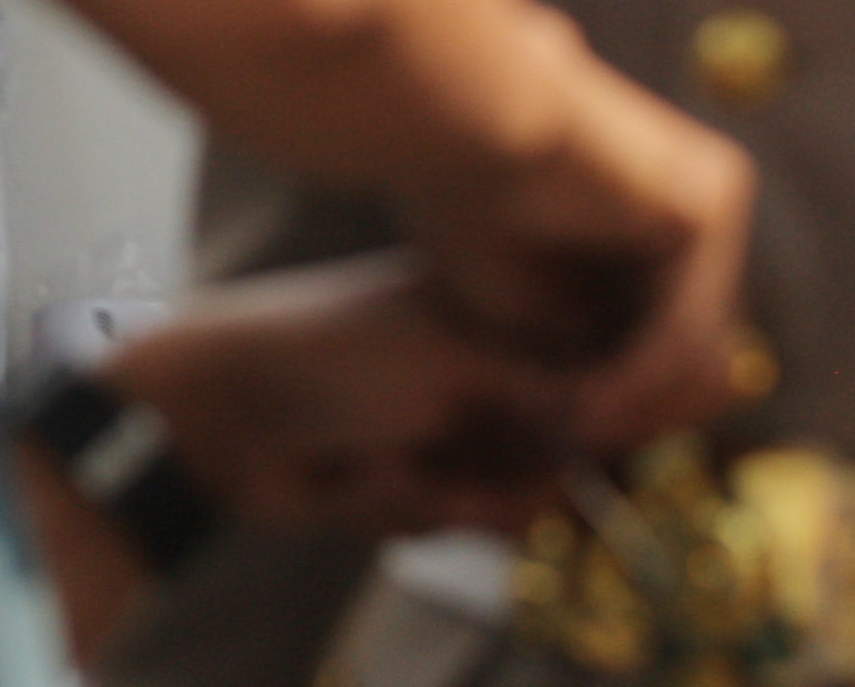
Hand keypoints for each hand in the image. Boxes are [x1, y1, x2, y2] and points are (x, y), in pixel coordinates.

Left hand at [103, 256, 580, 535]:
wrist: (221, 407)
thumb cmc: (332, 354)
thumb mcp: (452, 358)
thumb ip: (551, 385)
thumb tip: (633, 409)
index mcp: (501, 325)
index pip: (593, 385)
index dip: (596, 430)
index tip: (574, 448)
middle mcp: (484, 380)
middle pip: (559, 464)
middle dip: (509, 483)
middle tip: (458, 472)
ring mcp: (444, 437)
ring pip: (503, 509)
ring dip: (443, 500)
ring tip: (387, 466)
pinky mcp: (405, 488)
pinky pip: (440, 528)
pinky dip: (398, 511)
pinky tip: (355, 478)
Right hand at [400, 15, 754, 449]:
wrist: (455, 115)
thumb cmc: (459, 198)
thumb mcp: (527, 305)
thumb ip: (583, 356)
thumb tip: (619, 423)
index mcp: (640, 215)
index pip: (657, 331)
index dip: (621, 397)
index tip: (568, 441)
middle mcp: (683, 202)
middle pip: (690, 341)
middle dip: (638, 406)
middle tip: (580, 447)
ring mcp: (706, 196)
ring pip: (697, 337)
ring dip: (638, 400)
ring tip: (575, 431)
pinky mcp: (714, 199)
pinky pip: (690, 313)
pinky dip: (643, 372)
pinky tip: (588, 404)